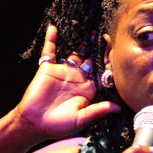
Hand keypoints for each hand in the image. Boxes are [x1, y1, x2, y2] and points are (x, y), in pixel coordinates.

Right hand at [14, 25, 119, 140]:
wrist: (34, 124)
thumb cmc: (58, 125)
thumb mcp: (81, 119)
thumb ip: (98, 110)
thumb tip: (118, 108)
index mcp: (88, 89)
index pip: (102, 72)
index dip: (109, 62)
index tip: (116, 51)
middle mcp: (77, 78)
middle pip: (91, 59)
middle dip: (98, 48)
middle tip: (106, 35)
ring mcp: (63, 71)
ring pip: (74, 52)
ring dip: (80, 42)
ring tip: (89, 29)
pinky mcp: (48, 68)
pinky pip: (49, 51)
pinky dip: (50, 39)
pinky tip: (53, 28)